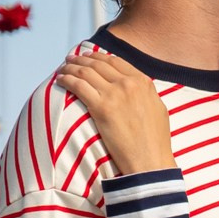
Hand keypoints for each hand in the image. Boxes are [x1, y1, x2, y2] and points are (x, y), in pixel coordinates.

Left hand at [58, 46, 177, 175]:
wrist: (150, 160)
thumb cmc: (155, 141)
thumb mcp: (157, 108)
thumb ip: (145, 93)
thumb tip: (135, 87)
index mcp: (143, 82)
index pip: (116, 61)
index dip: (99, 57)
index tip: (88, 57)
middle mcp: (129, 84)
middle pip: (98, 63)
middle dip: (81, 59)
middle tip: (70, 59)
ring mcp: (115, 94)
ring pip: (86, 71)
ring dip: (71, 67)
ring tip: (63, 68)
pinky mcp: (101, 107)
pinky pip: (78, 85)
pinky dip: (67, 79)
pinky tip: (60, 80)